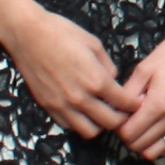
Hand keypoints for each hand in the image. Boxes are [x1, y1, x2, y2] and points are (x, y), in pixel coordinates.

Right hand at [5, 7, 131, 138]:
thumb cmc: (61, 33)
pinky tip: (83, 111)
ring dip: (100, 125)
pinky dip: (80, 123)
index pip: (123, 103)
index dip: (134, 105)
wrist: (27, 34)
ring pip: (89, 131)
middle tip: (124, 111)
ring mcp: (63, 105)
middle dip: (122, 119)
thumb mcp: (94, 43)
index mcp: (95, 80)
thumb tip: (113, 81)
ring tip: (102, 113)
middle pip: (110, 123)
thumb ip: (108, 66)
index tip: (137, 103)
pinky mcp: (48, 107)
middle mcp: (80, 98)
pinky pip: (69, 126)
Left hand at [113, 25, 164, 160]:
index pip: (129, 133)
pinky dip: (160, 145)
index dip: (119, 127)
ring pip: (155, 152)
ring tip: (140, 128)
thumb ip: (128, 92)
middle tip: (127, 121)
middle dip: (128, 136)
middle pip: (140, 145)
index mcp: (158, 104)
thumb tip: (116, 109)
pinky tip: (155, 131)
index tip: (119, 116)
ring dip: (143, 144)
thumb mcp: (144, 68)